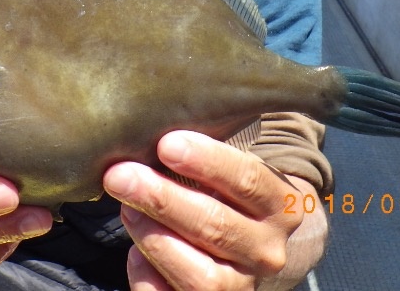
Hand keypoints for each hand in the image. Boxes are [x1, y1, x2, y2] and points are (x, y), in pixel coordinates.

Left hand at [104, 131, 321, 290]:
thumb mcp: (235, 167)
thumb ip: (206, 151)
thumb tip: (153, 123)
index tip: (166, 143)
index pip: (247, 179)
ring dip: (153, 237)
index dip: (206, 161)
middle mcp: (267, 249)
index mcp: (280, 204)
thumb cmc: (230, 190)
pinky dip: (148, 277)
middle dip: (161, 198)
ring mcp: (241, 284)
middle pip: (215, 225)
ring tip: (125, 208)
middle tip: (119, 175)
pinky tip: (134, 253)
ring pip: (199, 274)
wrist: (256, 242)